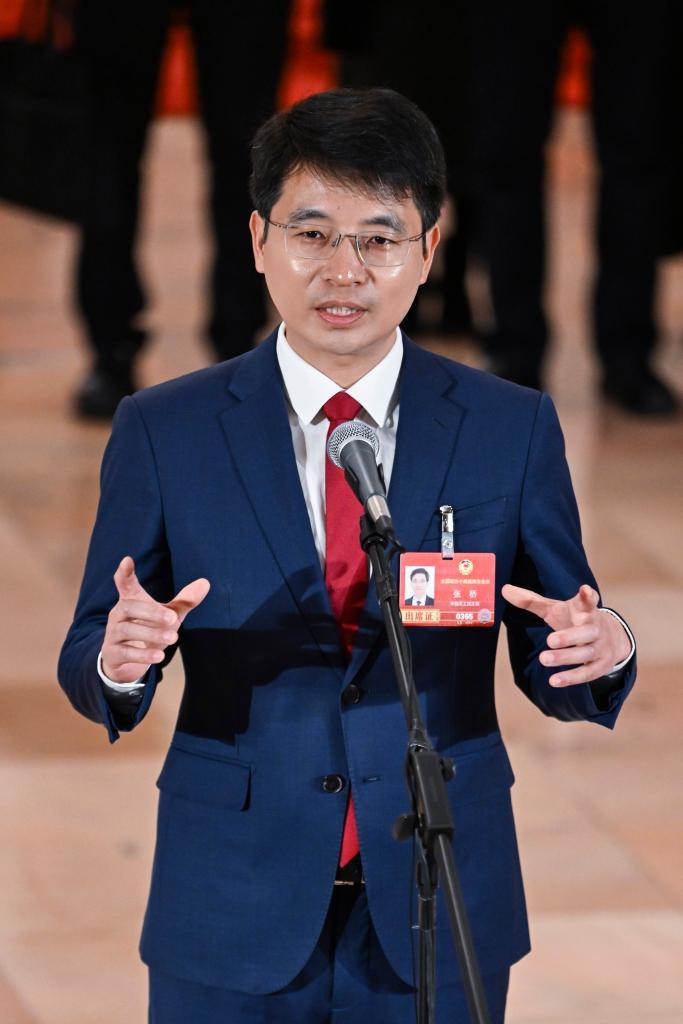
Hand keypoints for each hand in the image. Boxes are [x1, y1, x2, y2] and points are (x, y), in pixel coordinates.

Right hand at [101, 556, 209, 682]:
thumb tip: (206, 582)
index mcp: (131, 600)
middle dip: (151, 612)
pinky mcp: (112, 654)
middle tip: (172, 618)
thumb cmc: (149, 629)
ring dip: (150, 633)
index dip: (125, 572)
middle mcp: (119, 614)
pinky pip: (125, 653)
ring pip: (127, 630)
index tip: (127, 560)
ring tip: (173, 637)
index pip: (125, 583)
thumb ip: (185, 601)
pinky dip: (142, 655)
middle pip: (130, 607)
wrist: (125, 661)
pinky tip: (159, 656)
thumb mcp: (168, 615)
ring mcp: (113, 634)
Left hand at [501, 583, 630, 686]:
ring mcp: (600, 647)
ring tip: (543, 659)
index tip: (585, 591)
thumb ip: (531, 601)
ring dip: (565, 658)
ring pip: (585, 654)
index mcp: (585, 610)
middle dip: (569, 636)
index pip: (590, 601)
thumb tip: (504, 590)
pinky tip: (553, 681)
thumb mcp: (555, 609)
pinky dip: (571, 678)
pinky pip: (587, 673)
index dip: (588, 596)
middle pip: (586, 632)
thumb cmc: (575, 619)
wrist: (611, 637)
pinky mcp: (601, 665)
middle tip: (550, 640)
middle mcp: (596, 628)